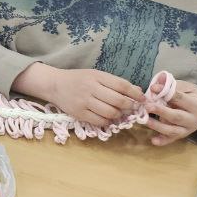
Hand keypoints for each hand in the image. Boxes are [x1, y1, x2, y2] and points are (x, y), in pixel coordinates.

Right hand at [14, 63, 146, 128]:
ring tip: (118, 112)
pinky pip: (99, 121)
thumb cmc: (78, 79)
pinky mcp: (78, 113)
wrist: (54, 84)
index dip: (135, 94)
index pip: (122, 86)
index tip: (142, 99)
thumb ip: (115, 83)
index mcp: (96, 76)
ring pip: (110, 112)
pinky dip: (107, 121)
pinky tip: (107, 117)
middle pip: (118, 101)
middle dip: (129, 106)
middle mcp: (90, 88)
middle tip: (131, 107)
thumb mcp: (96, 75)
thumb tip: (137, 91)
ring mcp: (84, 101)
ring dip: (119, 114)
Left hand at [145, 80, 196, 145]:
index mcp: (196, 105)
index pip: (180, 99)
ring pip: (173, 130)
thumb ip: (170, 85)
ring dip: (158, 126)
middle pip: (176, 116)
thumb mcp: (183, 88)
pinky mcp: (180, 136)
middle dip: (161, 111)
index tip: (152, 88)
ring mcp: (187, 129)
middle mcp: (193, 119)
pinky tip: (153, 140)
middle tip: (147, 106)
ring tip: (145, 120)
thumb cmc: (188, 96)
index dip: (166, 93)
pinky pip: (171, 139)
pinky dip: (162, 141)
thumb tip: (156, 82)